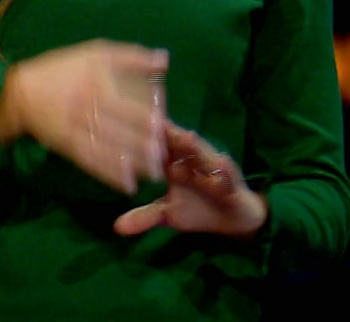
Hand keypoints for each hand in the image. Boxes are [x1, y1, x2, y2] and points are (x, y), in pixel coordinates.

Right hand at [0, 39, 166, 194]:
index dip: (145, 118)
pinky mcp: (68, 146)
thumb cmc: (64, 69)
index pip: (125, 105)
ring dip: (131, 163)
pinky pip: (92, 162)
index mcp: (97, 84)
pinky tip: (127, 184)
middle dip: (142, 145)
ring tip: (153, 173)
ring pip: (107, 149)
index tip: (165, 127)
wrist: (22, 92)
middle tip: (164, 156)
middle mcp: (87, 108)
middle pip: (118, 130)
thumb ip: (132, 57)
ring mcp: (76, 129)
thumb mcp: (97, 53)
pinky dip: (110, 174)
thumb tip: (164, 60)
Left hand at [113, 123, 269, 239]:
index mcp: (176, 164)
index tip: (123, 128)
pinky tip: (221, 165)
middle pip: (180, 145)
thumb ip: (144, 216)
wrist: (234, 219)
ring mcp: (214, 170)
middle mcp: (194, 161)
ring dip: (196, 147)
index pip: (158, 148)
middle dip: (168, 134)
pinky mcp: (231, 182)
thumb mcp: (168, 214)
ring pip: (204, 156)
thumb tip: (116, 227)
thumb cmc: (198, 209)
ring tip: (187, 137)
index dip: (143, 140)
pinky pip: (227, 176)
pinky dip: (223, 172)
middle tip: (152, 121)